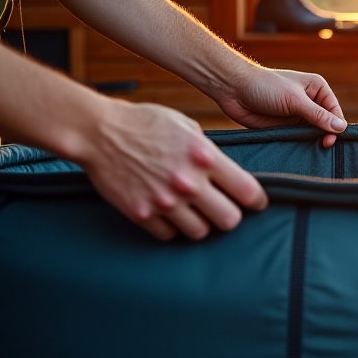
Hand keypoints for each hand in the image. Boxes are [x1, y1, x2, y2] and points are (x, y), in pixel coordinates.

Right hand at [77, 101, 266, 240]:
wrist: (99, 132)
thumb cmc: (145, 123)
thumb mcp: (186, 127)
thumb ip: (209, 151)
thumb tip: (227, 172)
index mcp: (204, 156)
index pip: (247, 191)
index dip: (258, 200)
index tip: (257, 203)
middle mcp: (187, 182)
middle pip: (229, 220)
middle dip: (230, 215)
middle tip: (224, 208)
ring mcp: (164, 201)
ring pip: (200, 232)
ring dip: (201, 223)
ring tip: (194, 210)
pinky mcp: (141, 214)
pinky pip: (169, 234)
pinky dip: (172, 226)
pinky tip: (169, 212)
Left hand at [214, 64, 346, 147]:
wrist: (234, 90)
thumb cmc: (265, 87)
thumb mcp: (294, 100)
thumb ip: (317, 115)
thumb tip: (341, 127)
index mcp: (317, 89)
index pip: (335, 112)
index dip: (335, 126)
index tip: (330, 139)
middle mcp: (310, 102)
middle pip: (326, 124)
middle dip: (325, 135)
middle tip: (323, 146)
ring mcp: (297, 116)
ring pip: (312, 134)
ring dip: (312, 142)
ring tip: (313, 150)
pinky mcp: (285, 127)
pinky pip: (298, 139)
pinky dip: (300, 145)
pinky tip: (301, 152)